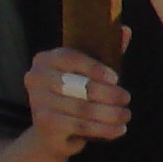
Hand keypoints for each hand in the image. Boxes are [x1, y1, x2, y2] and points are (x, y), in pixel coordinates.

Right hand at [23, 40, 130, 156]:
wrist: (52, 131)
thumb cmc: (75, 94)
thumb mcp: (89, 72)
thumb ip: (106, 52)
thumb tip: (126, 30)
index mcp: (46, 58)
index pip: (71, 58)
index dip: (95, 68)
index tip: (116, 78)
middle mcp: (36, 77)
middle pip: (79, 86)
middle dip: (109, 94)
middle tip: (127, 99)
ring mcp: (37, 101)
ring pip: (83, 108)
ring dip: (110, 114)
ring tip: (126, 115)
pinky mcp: (43, 124)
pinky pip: (80, 126)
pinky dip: (103, 129)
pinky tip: (119, 129)